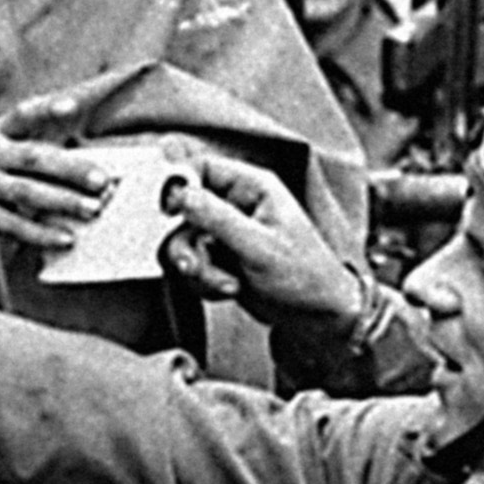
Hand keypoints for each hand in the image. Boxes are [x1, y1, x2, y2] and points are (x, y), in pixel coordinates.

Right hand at [0, 94, 113, 259]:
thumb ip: (24, 148)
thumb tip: (77, 163)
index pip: (22, 115)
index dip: (47, 109)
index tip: (72, 106)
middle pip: (34, 158)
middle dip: (71, 169)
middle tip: (101, 179)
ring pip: (28, 193)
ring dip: (63, 202)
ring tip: (92, 209)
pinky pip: (16, 226)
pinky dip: (43, 234)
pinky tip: (65, 238)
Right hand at [161, 145, 370, 336]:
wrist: (314, 316)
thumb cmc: (304, 275)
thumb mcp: (258, 245)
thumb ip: (217, 218)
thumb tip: (182, 195)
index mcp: (252, 188)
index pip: (202, 168)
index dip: (179, 187)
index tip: (170, 213)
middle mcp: (236, 206)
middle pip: (185, 212)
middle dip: (187, 244)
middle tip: (194, 264)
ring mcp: (226, 234)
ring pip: (185, 243)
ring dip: (199, 269)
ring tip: (224, 282)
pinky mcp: (220, 260)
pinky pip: (193, 266)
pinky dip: (205, 282)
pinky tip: (229, 288)